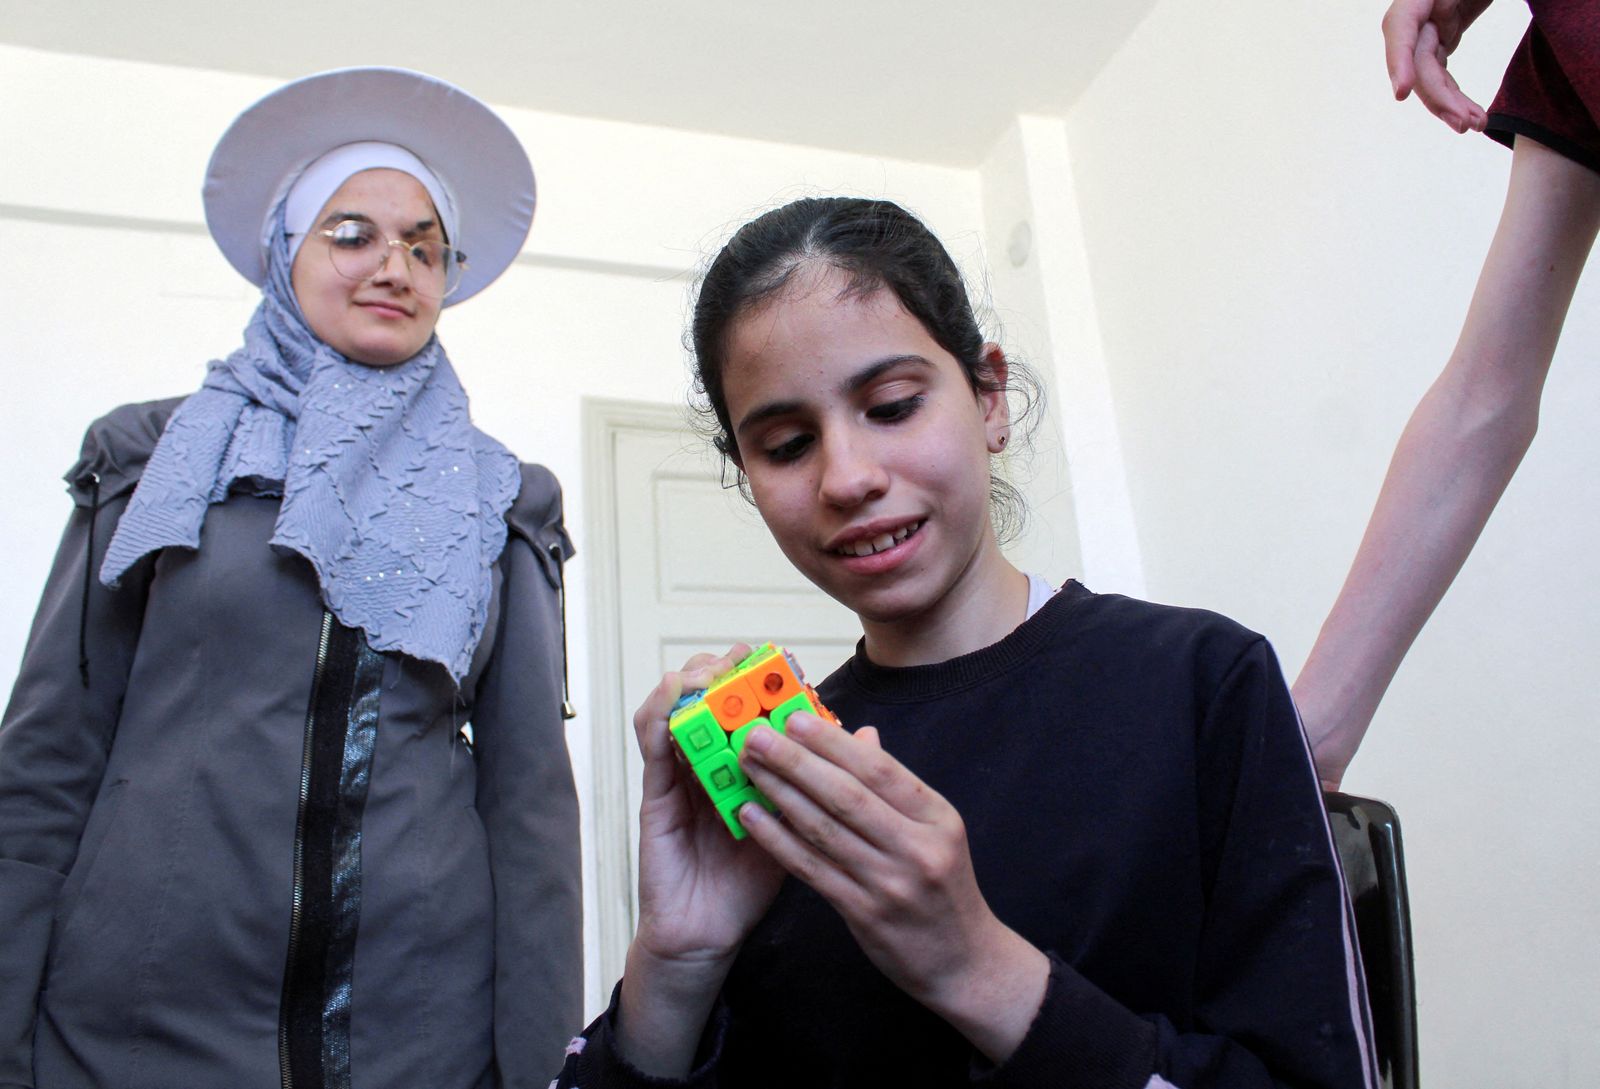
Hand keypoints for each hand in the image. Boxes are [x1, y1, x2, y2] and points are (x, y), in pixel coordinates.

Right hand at [618, 645, 787, 1075]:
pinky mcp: (656, 795)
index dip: (761, 676)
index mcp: (743, 765)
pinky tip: (678, 703)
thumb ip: (826, 780)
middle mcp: (709, 763)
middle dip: (726, 669)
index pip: (747, 705)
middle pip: (709, 697)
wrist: (711, 934)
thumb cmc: (750, 881)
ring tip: (715, 671)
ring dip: (693, 683)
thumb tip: (868, 735)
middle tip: (746, 656)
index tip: (785, 658)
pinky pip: (652, 746)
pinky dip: (661, 717)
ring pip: (675, 709)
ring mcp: (679, 776)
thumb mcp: (799, 823)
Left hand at [738, 715, 1047, 1062]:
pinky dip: (778, 839)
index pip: (880, 769)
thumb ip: (895, 789)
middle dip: (796, 760)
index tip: (795, 718)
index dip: (833, 742)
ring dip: (779, 792)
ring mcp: (890, 883)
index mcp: (938, 817)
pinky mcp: (864, 913)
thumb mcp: (937, 831)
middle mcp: (917, 847)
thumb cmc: (944, 887)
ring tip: (748, 766)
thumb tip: (861, 736)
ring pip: (824, 828)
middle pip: (846, 795)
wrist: (965, 962)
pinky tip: (752, 816)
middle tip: (756, 734)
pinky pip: (812, 868)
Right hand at [1381, 0, 1494, 131]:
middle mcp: (1416, 15)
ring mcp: (1426, 29)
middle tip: (1465, 124)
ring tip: (1475, 125)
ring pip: (1428, 76)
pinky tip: (1473, 116)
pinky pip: (1441, 74)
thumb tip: (1449, 16)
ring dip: (1450, 105)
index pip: (1401, 28)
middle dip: (1440, 97)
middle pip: (1417, 63)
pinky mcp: (1440, 40)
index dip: (1398, 62)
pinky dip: (1455, 96)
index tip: (1401, 93)